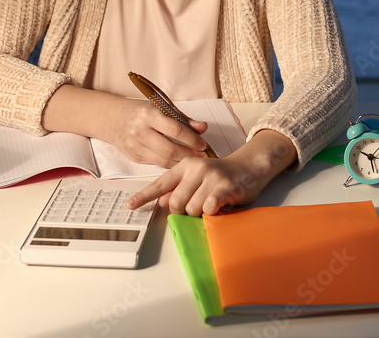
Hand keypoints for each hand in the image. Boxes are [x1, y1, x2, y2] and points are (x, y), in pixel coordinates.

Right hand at [42, 85, 209, 167]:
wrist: (114, 119)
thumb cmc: (141, 112)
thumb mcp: (161, 108)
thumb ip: (183, 119)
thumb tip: (203, 128)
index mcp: (149, 114)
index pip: (175, 130)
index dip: (192, 139)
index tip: (203, 144)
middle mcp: (140, 131)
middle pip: (170, 149)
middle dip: (189, 154)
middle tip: (202, 156)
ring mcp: (135, 146)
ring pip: (163, 160)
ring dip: (181, 162)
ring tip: (193, 160)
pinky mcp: (134, 157)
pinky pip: (156, 164)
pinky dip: (170, 164)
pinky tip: (179, 162)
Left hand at [125, 130, 297, 216]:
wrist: (249, 166)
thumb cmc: (220, 176)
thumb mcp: (196, 179)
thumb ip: (178, 188)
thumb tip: (161, 201)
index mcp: (185, 166)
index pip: (160, 183)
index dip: (144, 196)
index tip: (130, 206)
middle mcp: (196, 168)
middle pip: (175, 202)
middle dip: (183, 211)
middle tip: (196, 206)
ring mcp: (211, 177)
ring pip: (192, 208)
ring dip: (200, 213)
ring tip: (210, 204)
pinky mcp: (225, 187)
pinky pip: (208, 207)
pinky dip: (211, 212)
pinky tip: (218, 206)